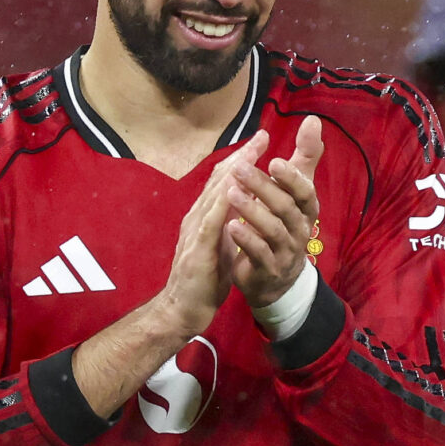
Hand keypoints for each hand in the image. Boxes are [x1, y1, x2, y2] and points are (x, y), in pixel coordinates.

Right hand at [155, 130, 263, 335]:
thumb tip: (244, 206)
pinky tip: (236, 189)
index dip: (242, 159)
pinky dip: (223, 203)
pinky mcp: (197, 249)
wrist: (182, 310)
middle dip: (242, 156)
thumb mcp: (222, 246)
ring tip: (252, 153)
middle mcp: (197, 217)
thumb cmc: (203, 280)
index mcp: (204, 216)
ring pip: (215, 194)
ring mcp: (195, 231)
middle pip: (219, 180)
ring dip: (234, 172)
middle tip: (262, 135)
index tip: (261, 141)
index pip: (223, 181)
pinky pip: (211, 221)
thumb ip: (229, 224)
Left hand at [223, 118, 322, 306]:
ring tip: (232, 193)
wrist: (276, 277)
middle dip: (263, 188)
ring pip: (273, 230)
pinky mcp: (268, 270)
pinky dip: (246, 240)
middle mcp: (300, 230)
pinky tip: (230, 226)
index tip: (275, 160)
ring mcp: (286, 252)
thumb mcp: (296, 190)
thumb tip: (313, 120)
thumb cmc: (284, 223)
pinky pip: (259, 254)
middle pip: (286, 208)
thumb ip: (305, 157)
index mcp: (306, 209)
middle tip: (239, 169)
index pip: (305, 192)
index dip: (292, 178)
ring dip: (252, 211)